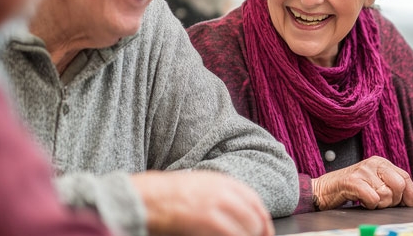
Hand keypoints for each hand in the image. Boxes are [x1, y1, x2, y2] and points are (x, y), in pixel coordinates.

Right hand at [130, 170, 272, 235]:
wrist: (147, 198)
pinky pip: (233, 235)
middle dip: (259, 232)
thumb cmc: (167, 194)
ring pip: (247, 229)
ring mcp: (218, 207)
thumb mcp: (200, 185)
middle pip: (255, 217)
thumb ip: (222, 196)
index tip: (265, 231)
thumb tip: (238, 214)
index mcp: (223, 182)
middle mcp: (225, 192)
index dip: (263, 219)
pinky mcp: (210, 222)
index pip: (255, 201)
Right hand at [312, 156, 412, 209]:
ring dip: (380, 204)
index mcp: (381, 162)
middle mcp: (374, 163)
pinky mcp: (353, 181)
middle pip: (399, 185)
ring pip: (386, 194)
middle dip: (394, 200)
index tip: (409, 204)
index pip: (405, 176)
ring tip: (369, 201)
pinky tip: (363, 201)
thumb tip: (410, 198)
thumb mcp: (373, 181)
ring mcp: (363, 171)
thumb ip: (390, 184)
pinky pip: (373, 198)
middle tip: (383, 203)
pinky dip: (370, 205)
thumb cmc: (351, 188)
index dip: (410, 193)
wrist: (325, 189)